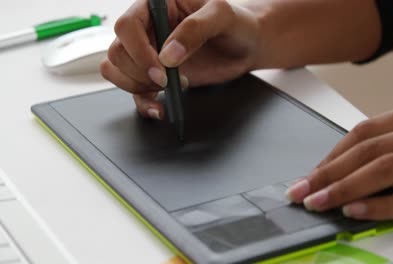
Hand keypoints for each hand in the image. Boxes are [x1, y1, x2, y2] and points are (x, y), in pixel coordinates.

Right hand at [100, 0, 259, 119]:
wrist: (247, 45)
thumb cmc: (237, 23)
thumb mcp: (221, 16)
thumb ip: (195, 29)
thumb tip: (168, 56)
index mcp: (157, 6)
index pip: (127, 25)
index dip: (138, 50)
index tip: (162, 69)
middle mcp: (148, 28)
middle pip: (118, 51)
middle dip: (139, 72)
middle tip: (167, 80)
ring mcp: (149, 53)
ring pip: (117, 70)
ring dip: (136, 86)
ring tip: (168, 88)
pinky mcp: (156, 75)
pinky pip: (134, 90)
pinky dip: (142, 102)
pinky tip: (160, 108)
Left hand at [287, 99, 392, 221]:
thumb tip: (338, 170)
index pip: (366, 131)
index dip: (332, 154)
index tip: (310, 174)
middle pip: (370, 150)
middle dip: (329, 172)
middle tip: (302, 190)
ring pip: (386, 169)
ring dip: (345, 188)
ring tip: (319, 202)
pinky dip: (379, 206)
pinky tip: (354, 212)